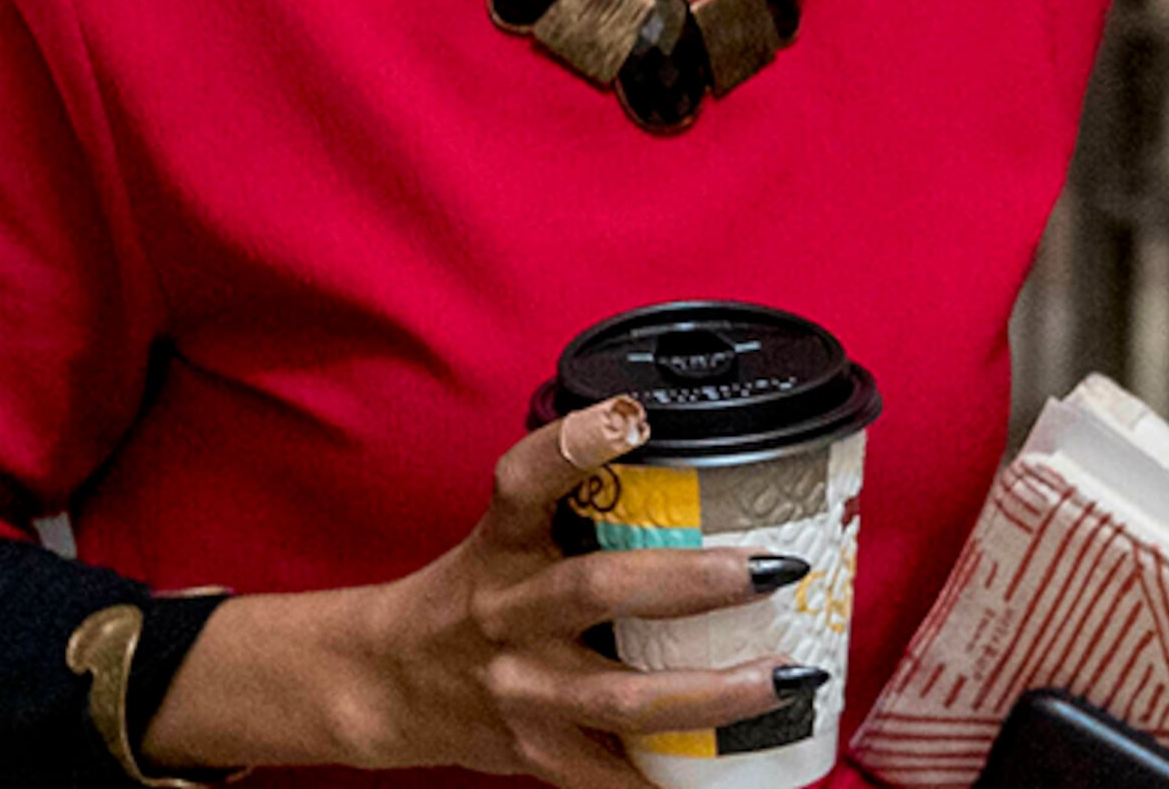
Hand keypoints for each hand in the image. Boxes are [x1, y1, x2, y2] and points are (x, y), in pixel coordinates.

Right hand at [142, 398, 812, 783]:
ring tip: (784, 678)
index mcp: (501, 545)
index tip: (634, 416)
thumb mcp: (505, 539)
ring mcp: (520, 690)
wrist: (384, 685)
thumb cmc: (469, 598)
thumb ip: (577, 509)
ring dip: (712, 694)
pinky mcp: (534, 753)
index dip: (576, 443)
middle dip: (692, 581)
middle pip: (598, 591)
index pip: (526, 480)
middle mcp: (506, 612)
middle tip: (774, 566)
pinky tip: (739, 766)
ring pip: (621, 699)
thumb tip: (699, 468)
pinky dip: (673, 774)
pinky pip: (614, 772)